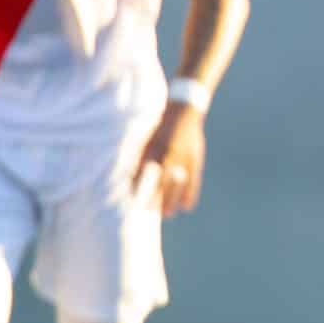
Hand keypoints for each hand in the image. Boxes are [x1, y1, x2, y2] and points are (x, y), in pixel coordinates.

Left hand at [132, 102, 206, 216]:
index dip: (138, 192)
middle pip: (159, 184)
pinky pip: (194, 181)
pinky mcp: (195, 159)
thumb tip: (128, 178)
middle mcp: (166, 155)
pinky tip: (187, 206)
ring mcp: (183, 158)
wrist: (183, 108)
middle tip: (149, 214)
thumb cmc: (159, 125)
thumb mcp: (146, 138)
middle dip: (154, 201)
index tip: (133, 205)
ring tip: (168, 213)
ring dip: (172, 201)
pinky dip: (191, 195)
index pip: (142, 176)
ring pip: (177, 186)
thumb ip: (139, 157)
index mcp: (152, 149)